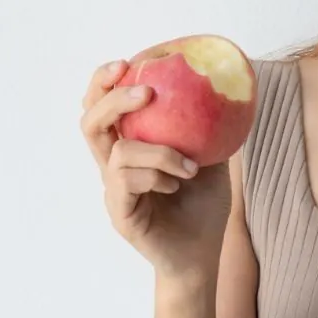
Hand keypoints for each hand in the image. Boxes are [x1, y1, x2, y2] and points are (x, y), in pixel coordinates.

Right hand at [80, 60, 231, 281]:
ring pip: (116, 152)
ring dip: (157, 150)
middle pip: (90, 122)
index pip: (102, 107)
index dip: (104, 82)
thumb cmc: (203, 207)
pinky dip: (155, 175)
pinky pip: (127, 181)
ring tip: (188, 164)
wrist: (203, 255)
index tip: (127, 62)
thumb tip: (227, 87)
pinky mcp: (120, 212)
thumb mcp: (212, 159)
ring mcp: (113, 190)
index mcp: (129, 147)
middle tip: (145, 92)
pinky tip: (177, 184)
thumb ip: (209, 127)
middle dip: (112, 99)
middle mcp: (114, 166)